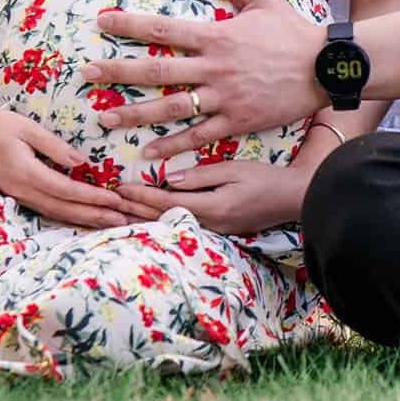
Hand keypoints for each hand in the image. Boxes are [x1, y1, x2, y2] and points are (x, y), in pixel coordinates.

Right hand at [0, 104, 135, 227]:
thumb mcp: (25, 127)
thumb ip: (52, 145)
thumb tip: (79, 161)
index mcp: (26, 172)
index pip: (66, 190)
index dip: (92, 197)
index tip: (115, 200)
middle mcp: (23, 190)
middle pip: (64, 209)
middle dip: (94, 216)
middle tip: (122, 221)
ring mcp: (18, 195)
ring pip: (56, 214)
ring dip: (84, 220)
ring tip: (109, 223)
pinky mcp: (17, 195)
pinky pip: (46, 210)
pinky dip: (67, 216)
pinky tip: (83, 218)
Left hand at [81, 0, 326, 159]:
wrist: (324, 66)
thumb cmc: (292, 30)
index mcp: (216, 35)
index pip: (163, 28)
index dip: (130, 25)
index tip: (102, 22)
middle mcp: (214, 68)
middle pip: (156, 71)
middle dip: (118, 72)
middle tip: (86, 74)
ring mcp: (224, 97)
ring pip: (170, 108)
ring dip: (134, 114)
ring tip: (104, 118)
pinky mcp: (236, 121)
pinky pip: (198, 136)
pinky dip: (172, 146)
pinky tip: (148, 154)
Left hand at [115, 160, 312, 236]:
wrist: (292, 199)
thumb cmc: (265, 179)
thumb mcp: (233, 170)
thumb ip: (200, 176)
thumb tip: (169, 179)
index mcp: (211, 207)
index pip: (167, 201)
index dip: (141, 194)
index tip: (118, 187)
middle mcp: (208, 224)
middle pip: (163, 217)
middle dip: (134, 209)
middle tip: (107, 202)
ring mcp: (213, 230)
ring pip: (170, 222)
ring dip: (144, 217)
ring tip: (119, 213)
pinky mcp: (218, 229)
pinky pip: (182, 223)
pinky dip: (162, 218)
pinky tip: (150, 217)